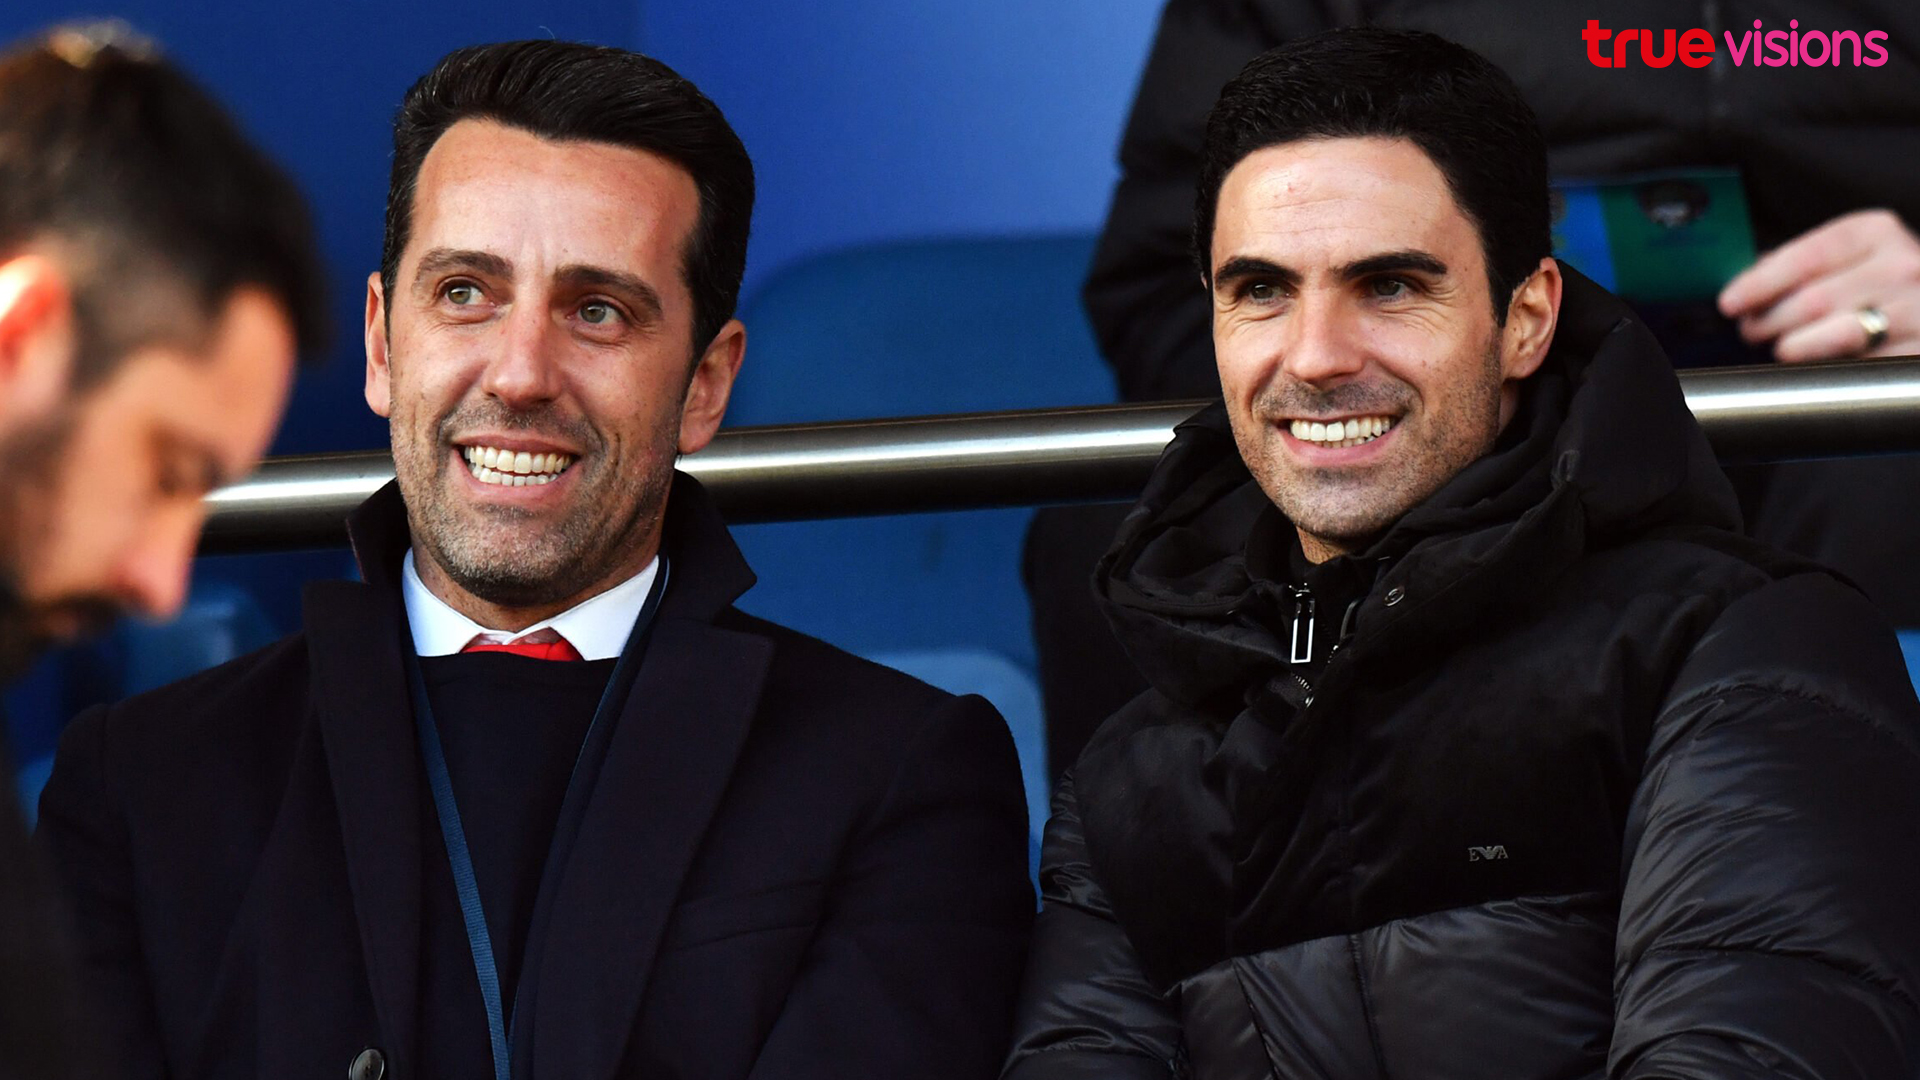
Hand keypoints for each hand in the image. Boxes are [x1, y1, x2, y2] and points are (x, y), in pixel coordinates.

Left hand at [1718, 209, 1919, 361]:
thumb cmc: (1888, 281)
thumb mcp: (1854, 253)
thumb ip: (1804, 261)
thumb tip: (1749, 278)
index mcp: (1876, 232)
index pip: (1806, 257)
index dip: (1759, 283)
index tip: (1730, 302)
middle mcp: (1901, 266)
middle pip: (1812, 300)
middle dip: (1768, 321)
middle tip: (1752, 330)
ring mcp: (1917, 308)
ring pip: (1835, 336)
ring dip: (1793, 348)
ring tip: (1782, 347)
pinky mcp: (1919, 350)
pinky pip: (1860, 366)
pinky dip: (1829, 369)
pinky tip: (1821, 363)